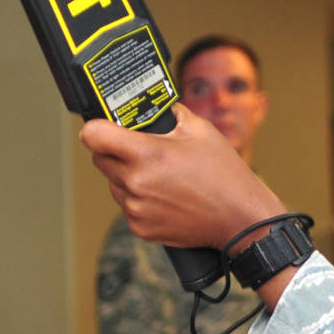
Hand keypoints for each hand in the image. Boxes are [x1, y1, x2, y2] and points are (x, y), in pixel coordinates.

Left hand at [79, 106, 285, 249]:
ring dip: (126, 176)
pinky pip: (126, 206)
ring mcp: (136, 208)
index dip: (96, 128)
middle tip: (140, 150)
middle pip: (100, 159)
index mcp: (146, 155)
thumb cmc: (224, 175)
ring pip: (113, 183)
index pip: (93, 136)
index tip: (104, 127)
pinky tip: (163, 195)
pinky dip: (138, 199)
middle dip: (114, 151)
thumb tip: (151, 106)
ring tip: (159, 175)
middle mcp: (135, 183)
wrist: (240, 218)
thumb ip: (169, 114)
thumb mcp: (200, 130)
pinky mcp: (139, 227)